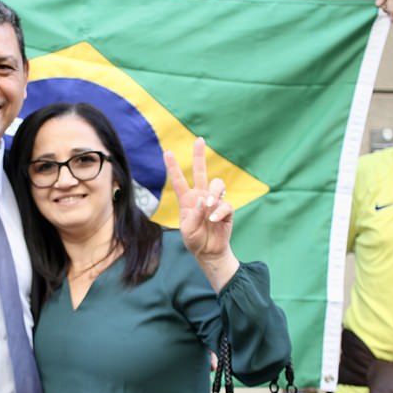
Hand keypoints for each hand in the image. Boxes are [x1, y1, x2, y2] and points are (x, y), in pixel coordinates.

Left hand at [164, 138, 239, 290]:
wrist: (209, 252)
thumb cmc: (195, 240)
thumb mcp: (187, 230)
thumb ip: (193, 215)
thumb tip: (204, 201)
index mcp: (187, 201)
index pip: (179, 181)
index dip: (173, 167)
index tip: (167, 152)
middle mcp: (201, 197)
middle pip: (201, 172)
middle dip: (199, 155)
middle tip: (199, 140)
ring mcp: (214, 202)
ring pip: (216, 184)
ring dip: (213, 193)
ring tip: (209, 206)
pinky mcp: (226, 209)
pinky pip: (226, 204)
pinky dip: (220, 211)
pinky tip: (214, 220)